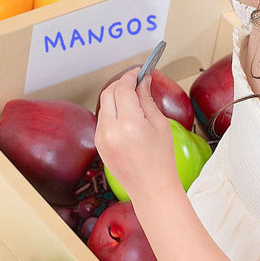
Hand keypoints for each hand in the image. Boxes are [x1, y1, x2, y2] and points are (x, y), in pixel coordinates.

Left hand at [95, 71, 180, 202]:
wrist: (151, 188)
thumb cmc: (161, 160)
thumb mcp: (159, 125)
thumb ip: (147, 99)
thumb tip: (143, 81)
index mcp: (129, 124)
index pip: (123, 88)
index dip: (131, 76)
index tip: (138, 71)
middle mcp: (110, 130)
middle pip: (109, 93)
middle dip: (121, 83)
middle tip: (136, 81)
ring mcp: (101, 138)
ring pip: (104, 105)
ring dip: (116, 96)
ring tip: (133, 97)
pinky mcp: (98, 144)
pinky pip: (102, 119)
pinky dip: (112, 111)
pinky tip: (126, 114)